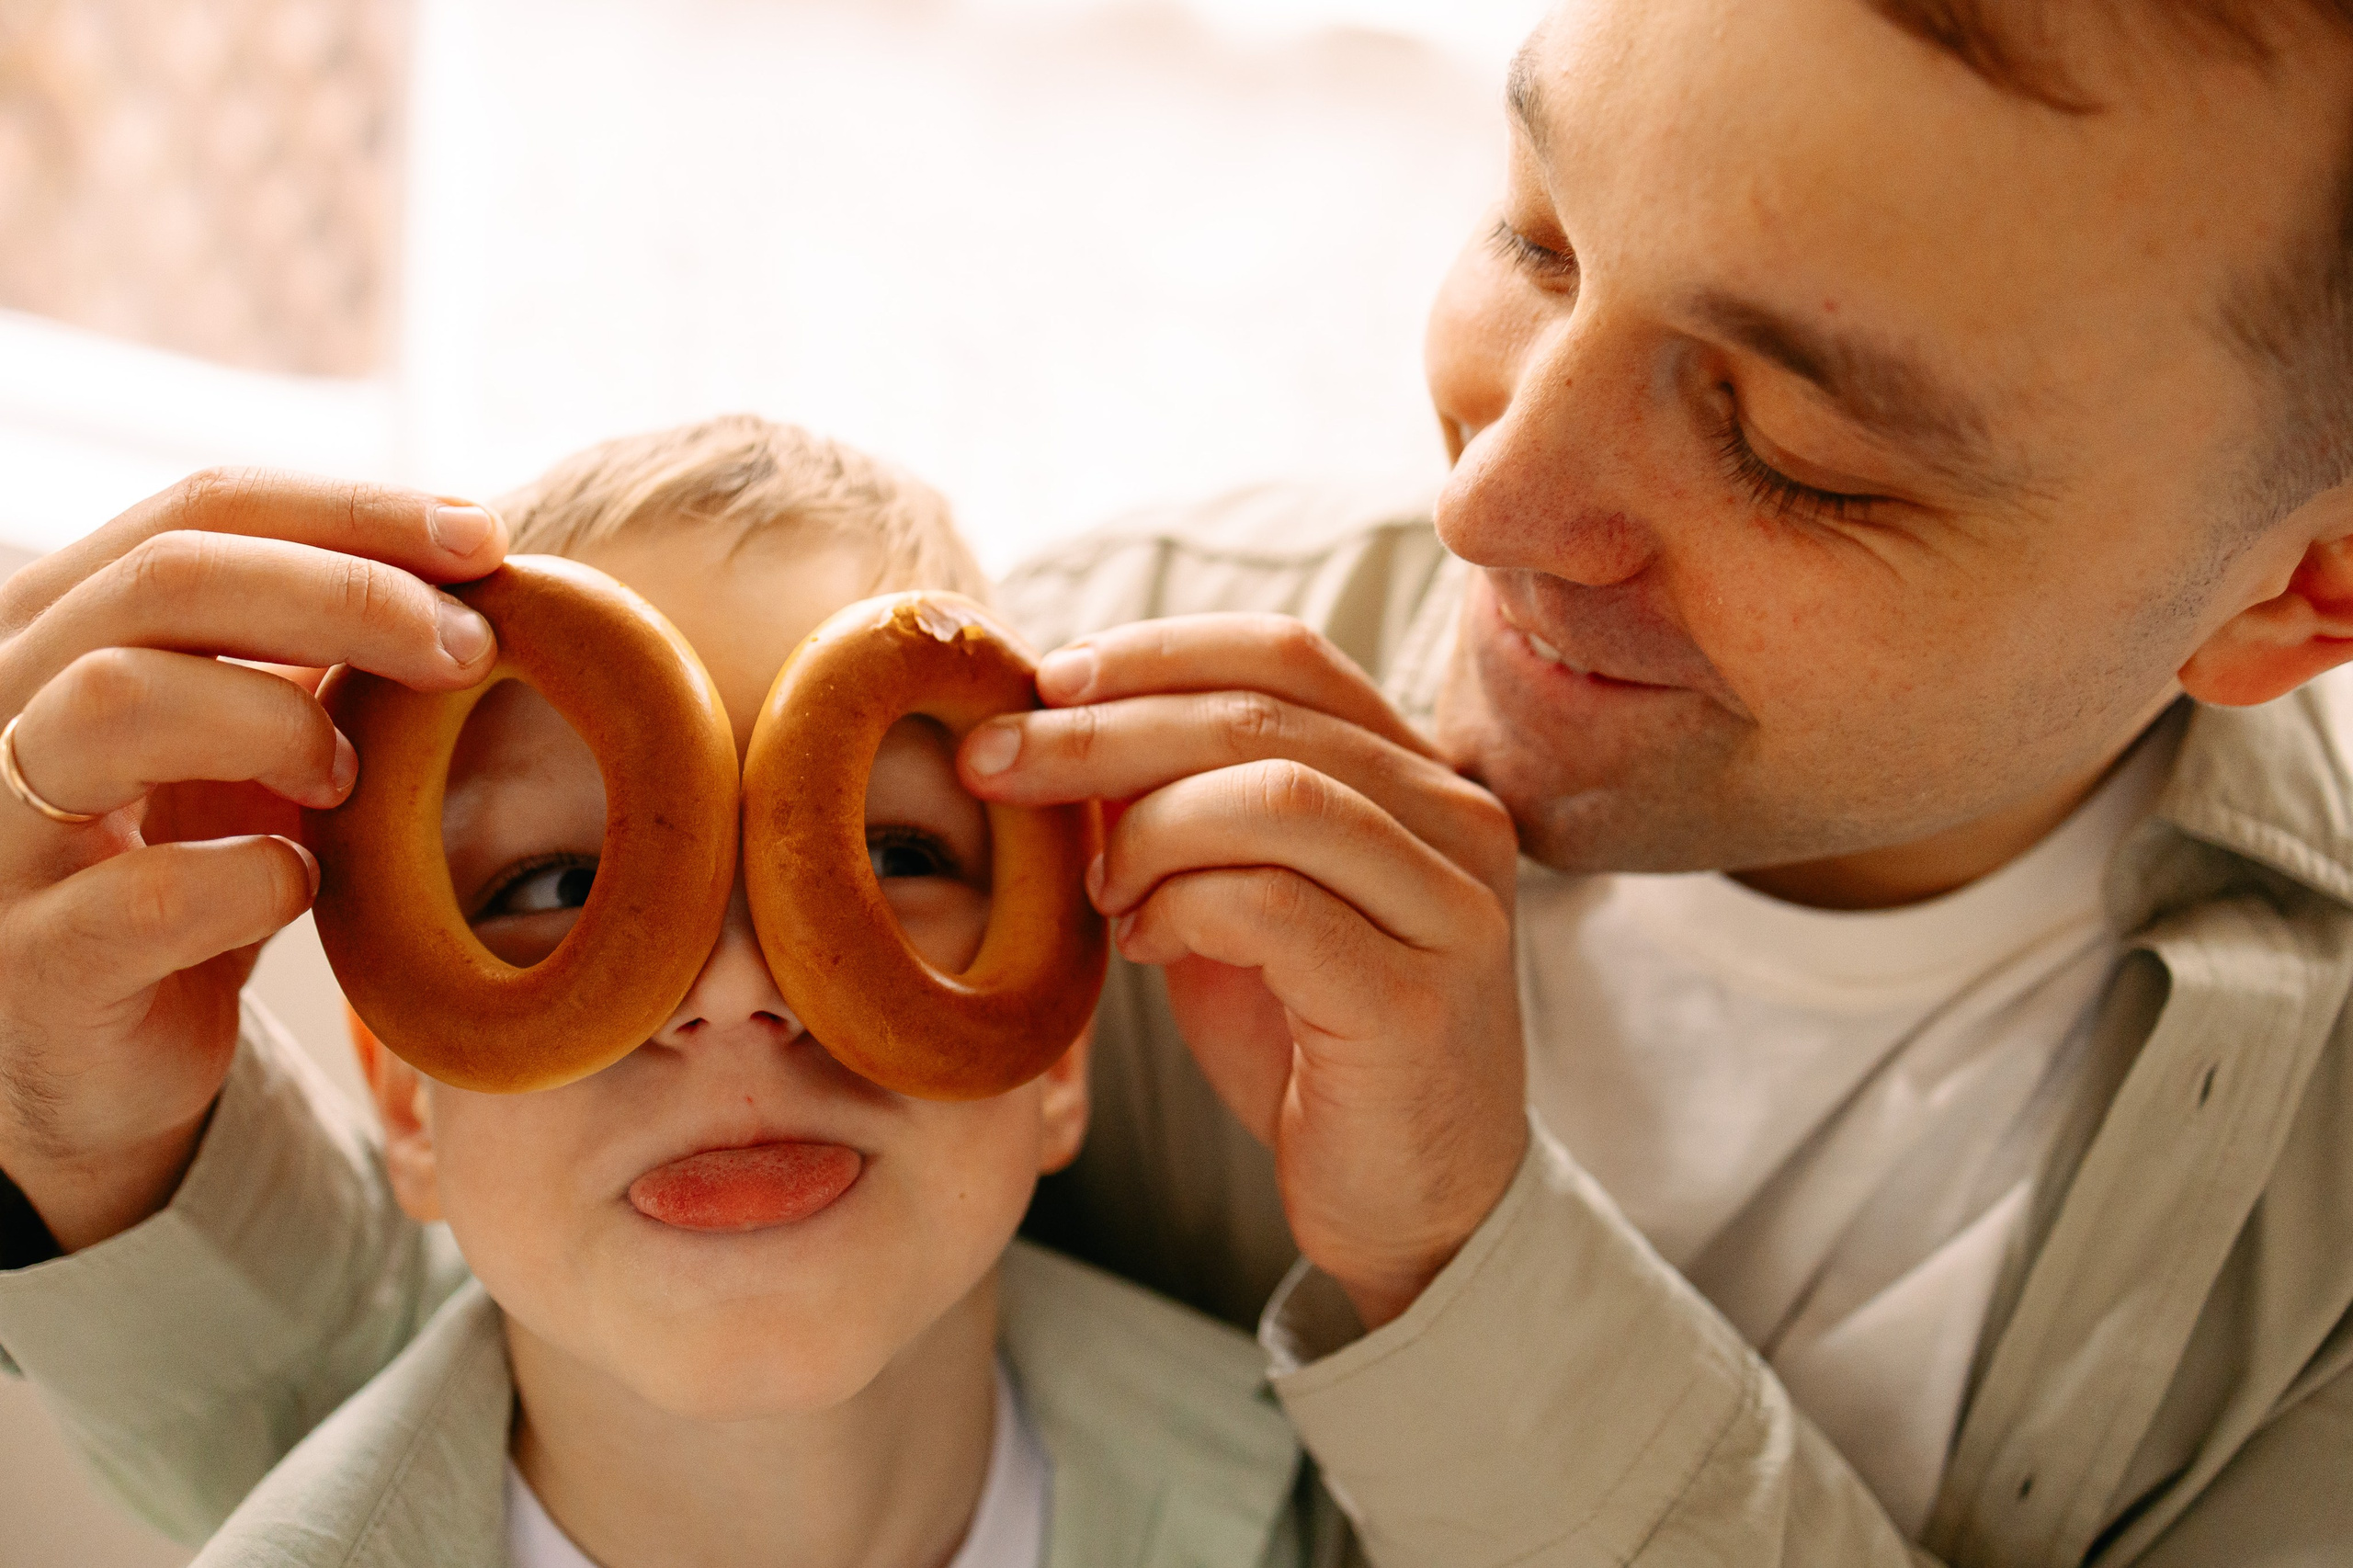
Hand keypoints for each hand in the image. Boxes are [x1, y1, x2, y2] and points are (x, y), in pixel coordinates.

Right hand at [0, 470, 506, 1251]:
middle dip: (349, 595)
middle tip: (468, 648)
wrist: (97, 1064)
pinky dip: (253, 880)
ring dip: (277, 720)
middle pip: (167, 579)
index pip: (200, 510)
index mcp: (62, 624)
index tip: (486, 537)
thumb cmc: (187, 868)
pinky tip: (301, 887)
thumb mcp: (249, 741)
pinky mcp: (34, 960)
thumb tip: (470, 565)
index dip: (353, 511)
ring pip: (115, 698)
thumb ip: (313, 655)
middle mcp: (3, 699)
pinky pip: (141, 895)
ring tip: (350, 777)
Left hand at [961, 614, 1526, 1328]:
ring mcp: (1450, 909)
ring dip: (1146, 828)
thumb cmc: (1315, 1046)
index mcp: (1414, 776)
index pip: (1283, 653)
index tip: (1044, 681)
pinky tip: (1144, 945)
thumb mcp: (1241, 904)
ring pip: (1276, 797)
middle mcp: (1456, 822)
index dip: (1153, 653)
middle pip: (1263, 716)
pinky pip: (1274, 906)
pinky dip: (1182, 907)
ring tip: (1097, 889)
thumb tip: (1059, 727)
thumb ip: (1185, 815)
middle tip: (994, 761)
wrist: (1415, 1207)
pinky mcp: (1415, 1001)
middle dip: (1105, 730)